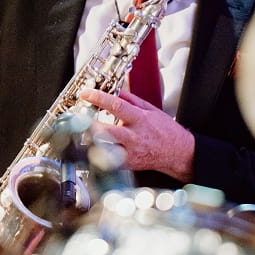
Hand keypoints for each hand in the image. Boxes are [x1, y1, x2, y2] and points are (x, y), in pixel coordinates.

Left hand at [78, 87, 193, 181]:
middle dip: (89, 123)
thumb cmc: (165, 131)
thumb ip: (131, 99)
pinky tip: (92, 145)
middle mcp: (134, 137)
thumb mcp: (151, 110)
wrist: (176, 153)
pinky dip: (98, 151)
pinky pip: (108, 158)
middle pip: (106, 131)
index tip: (86, 93)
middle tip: (78, 116)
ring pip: (104, 147)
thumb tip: (115, 90)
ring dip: (90, 138)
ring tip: (81, 131)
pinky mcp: (127, 164)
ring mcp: (130, 153)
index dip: (99, 98)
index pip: (116, 106)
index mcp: (140, 120)